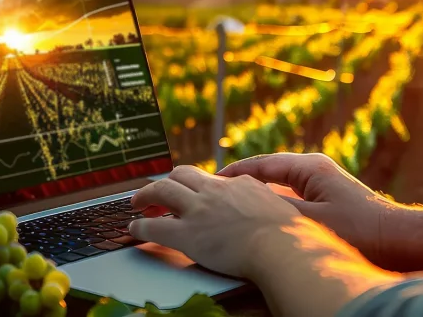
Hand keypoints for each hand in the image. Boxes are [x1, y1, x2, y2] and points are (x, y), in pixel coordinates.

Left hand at [129, 165, 301, 277]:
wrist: (282, 247)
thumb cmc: (289, 235)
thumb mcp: (280, 205)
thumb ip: (265, 202)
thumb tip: (268, 206)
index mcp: (238, 184)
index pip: (210, 178)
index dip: (195, 184)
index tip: (191, 190)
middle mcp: (214, 191)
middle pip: (180, 174)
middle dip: (166, 181)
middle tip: (157, 193)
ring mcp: (199, 211)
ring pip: (161, 191)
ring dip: (145, 196)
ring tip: (137, 204)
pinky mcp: (187, 235)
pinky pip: (154, 228)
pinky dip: (139, 227)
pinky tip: (134, 230)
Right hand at [219, 153, 401, 265]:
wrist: (400, 239)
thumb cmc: (361, 230)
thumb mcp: (312, 222)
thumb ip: (277, 212)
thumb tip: (246, 207)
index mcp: (309, 168)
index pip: (261, 165)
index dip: (234, 173)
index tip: (211, 180)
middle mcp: (315, 169)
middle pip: (269, 172)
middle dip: (243, 181)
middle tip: (216, 192)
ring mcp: (323, 183)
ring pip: (280, 185)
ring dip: (258, 193)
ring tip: (233, 203)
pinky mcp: (330, 198)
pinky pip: (292, 196)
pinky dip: (274, 203)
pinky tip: (264, 217)